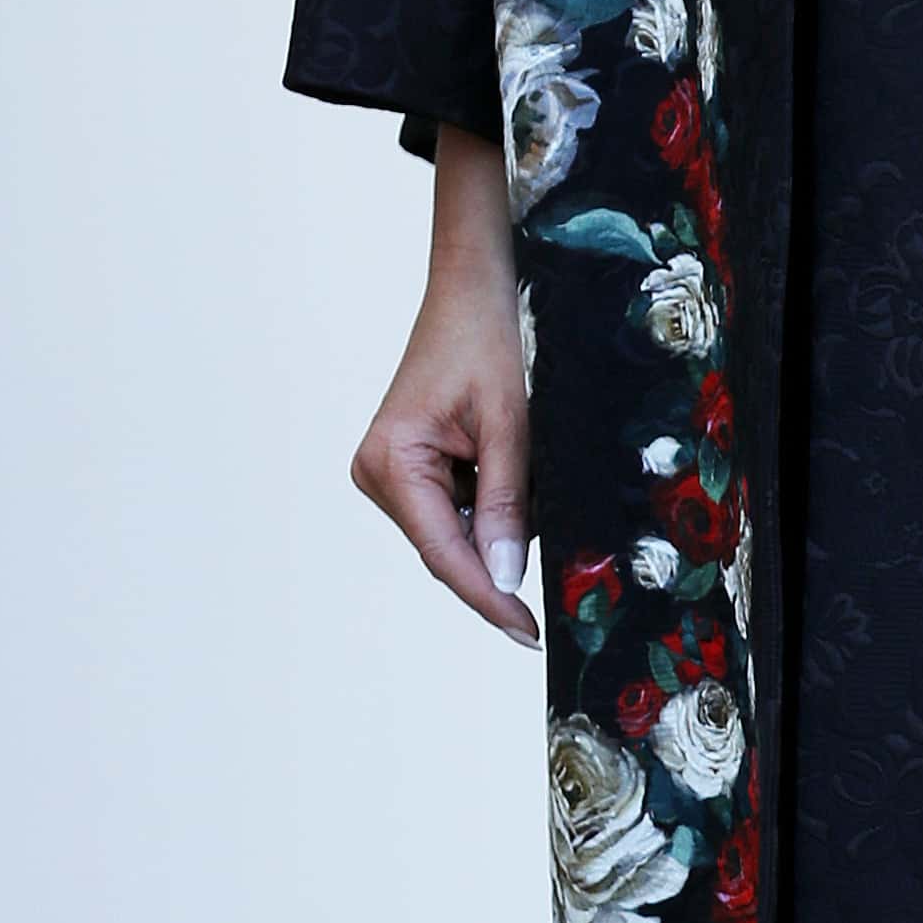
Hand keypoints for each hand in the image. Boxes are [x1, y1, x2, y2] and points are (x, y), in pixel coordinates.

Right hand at [351, 127, 537, 640]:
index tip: (525, 634)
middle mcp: (377, 473)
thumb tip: (504, 579)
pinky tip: (520, 494)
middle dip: (494, 570)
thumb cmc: (486, 341)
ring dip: (496, 535)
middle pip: (444, 548)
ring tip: (537, 508)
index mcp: (390, 463)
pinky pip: (456, 508)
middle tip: (544, 609)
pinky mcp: (411, 466)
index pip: (443, 552)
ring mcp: (391, 472)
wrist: (472, 289)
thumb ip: (507, 503)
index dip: (486, 598)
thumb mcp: (509, 425)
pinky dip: (491, 512)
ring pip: (453, 533)